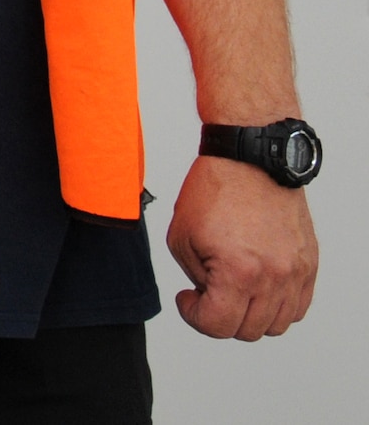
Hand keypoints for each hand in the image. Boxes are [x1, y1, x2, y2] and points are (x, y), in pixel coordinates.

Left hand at [166, 153, 317, 338]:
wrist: (249, 160)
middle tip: (207, 292)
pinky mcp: (308, 264)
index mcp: (240, 272)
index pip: (218, 325)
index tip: (187, 300)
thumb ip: (196, 277)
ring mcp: (296, 272)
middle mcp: (274, 277)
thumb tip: (209, 297)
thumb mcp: (182, 237)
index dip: (194, 317)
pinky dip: (276, 306)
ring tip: (233, 288)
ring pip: (276, 324)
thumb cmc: (216, 190)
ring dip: (250, 315)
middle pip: (248, 330)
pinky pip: (297, 306)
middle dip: (221, 317)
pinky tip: (256, 287)